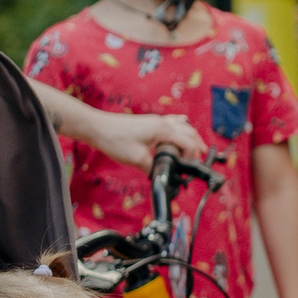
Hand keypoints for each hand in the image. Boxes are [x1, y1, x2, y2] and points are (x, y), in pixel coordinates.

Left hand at [80, 108, 205, 169]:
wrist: (97, 127)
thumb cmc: (115, 140)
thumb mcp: (137, 160)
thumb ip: (154, 168)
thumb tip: (163, 176)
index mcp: (164, 130)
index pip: (189, 143)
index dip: (194, 158)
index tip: (191, 171)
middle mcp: (163, 122)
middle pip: (190, 133)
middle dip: (198, 148)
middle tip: (200, 163)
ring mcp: (156, 121)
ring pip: (183, 127)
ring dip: (191, 138)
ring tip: (196, 151)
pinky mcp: (150, 123)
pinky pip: (172, 123)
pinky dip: (181, 129)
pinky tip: (183, 127)